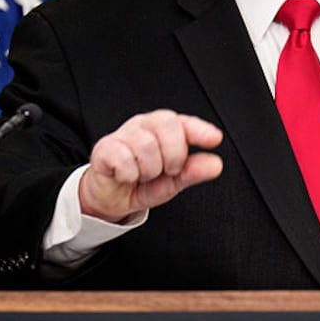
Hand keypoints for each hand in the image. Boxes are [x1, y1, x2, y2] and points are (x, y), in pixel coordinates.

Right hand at [79, 109, 223, 222]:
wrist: (110, 198)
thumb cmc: (142, 182)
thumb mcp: (172, 181)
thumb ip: (192, 171)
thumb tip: (215, 164)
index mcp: (163, 130)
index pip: (184, 122)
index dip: (200, 129)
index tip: (214, 139)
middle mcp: (144, 126)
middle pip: (167, 124)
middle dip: (174, 154)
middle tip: (168, 171)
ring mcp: (123, 134)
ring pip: (147, 145)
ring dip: (149, 170)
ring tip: (143, 175)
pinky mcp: (104, 148)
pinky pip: (124, 159)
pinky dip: (129, 174)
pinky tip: (126, 176)